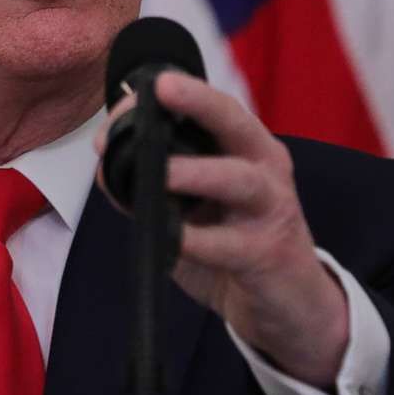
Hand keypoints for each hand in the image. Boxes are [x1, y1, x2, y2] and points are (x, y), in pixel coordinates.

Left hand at [92, 70, 348, 390]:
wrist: (287, 305)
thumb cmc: (238, 245)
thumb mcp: (196, 209)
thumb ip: (154, 185)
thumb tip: (106, 164)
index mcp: (246, 149)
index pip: (212, 108)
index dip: (176, 94)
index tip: (134, 93)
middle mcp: (265, 169)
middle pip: (235, 124)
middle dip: (200, 102)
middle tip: (164, 89)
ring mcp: (271, 210)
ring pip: (240, 180)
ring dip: (199, 172)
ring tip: (162, 171)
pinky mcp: (268, 255)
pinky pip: (230, 246)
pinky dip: (198, 241)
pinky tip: (172, 238)